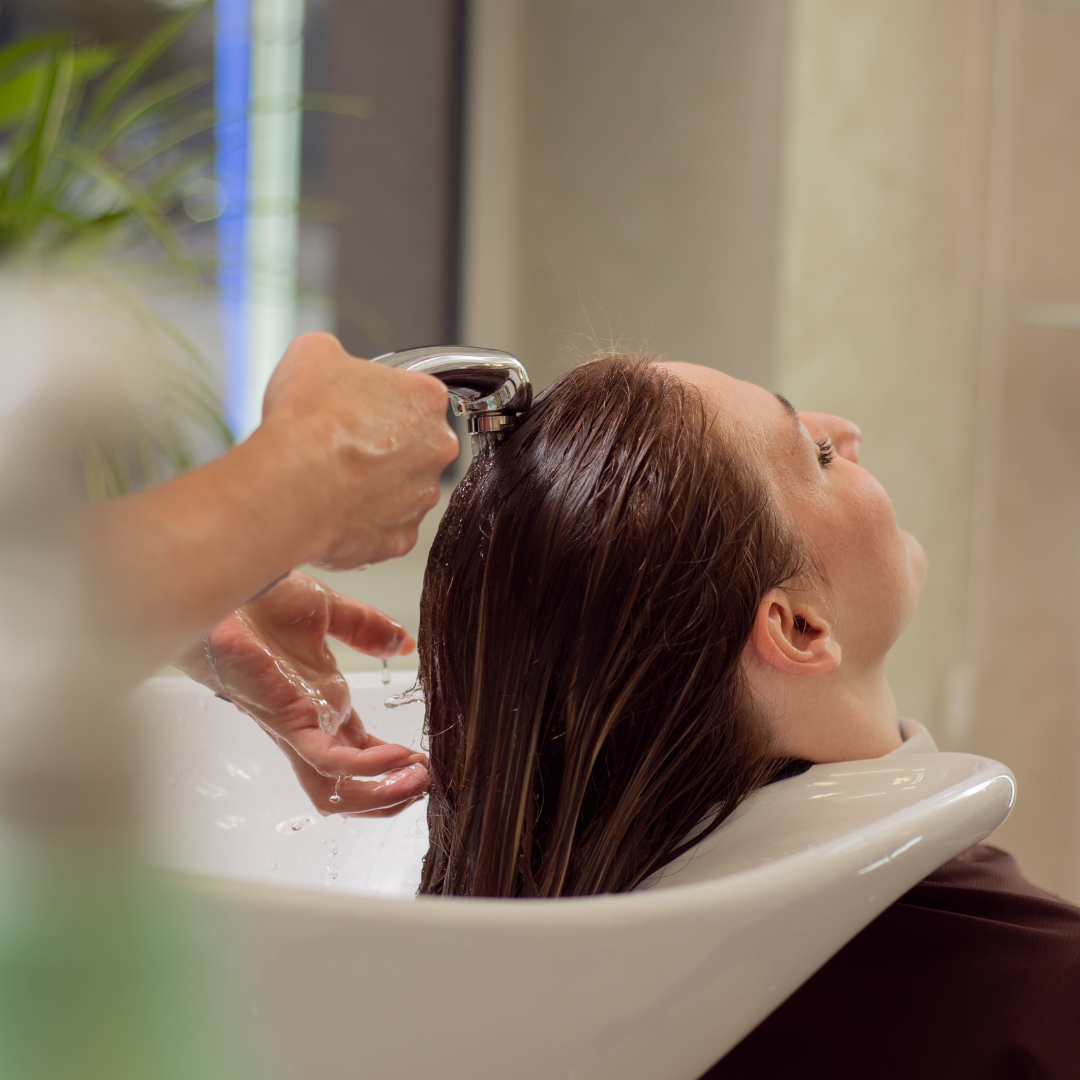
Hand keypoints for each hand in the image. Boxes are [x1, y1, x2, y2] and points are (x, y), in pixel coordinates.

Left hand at [177, 571, 427, 815]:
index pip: (361, 750)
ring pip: (335, 786)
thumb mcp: (330, 613)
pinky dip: (365, 765)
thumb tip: (403, 643)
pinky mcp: (287, 722)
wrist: (227, 586)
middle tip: (427, 783)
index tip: (425, 761)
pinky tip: (397, 758)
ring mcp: (298, 727)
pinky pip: (327, 759)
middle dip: (389, 793)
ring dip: (381, 793)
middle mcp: (311, 725)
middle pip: (346, 784)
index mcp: (321, 704)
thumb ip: (367, 629)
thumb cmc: (260, 601)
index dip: (393, 763)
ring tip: (417, 782)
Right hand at [261, 333, 459, 569]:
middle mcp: (436, 449)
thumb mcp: (313, 354)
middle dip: (384, 448)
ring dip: (374, 487)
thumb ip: (336, 355)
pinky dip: (362, 524)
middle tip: (342, 448)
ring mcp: (421, 498)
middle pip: (414, 445)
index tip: (357, 410)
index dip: (379, 402)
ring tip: (331, 482)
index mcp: (425, 400)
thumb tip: (330, 361)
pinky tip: (333, 512)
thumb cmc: (306, 422)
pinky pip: (384, 529)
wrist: (291, 485)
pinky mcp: (401, 539)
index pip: (414, 395)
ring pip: (401, 490)